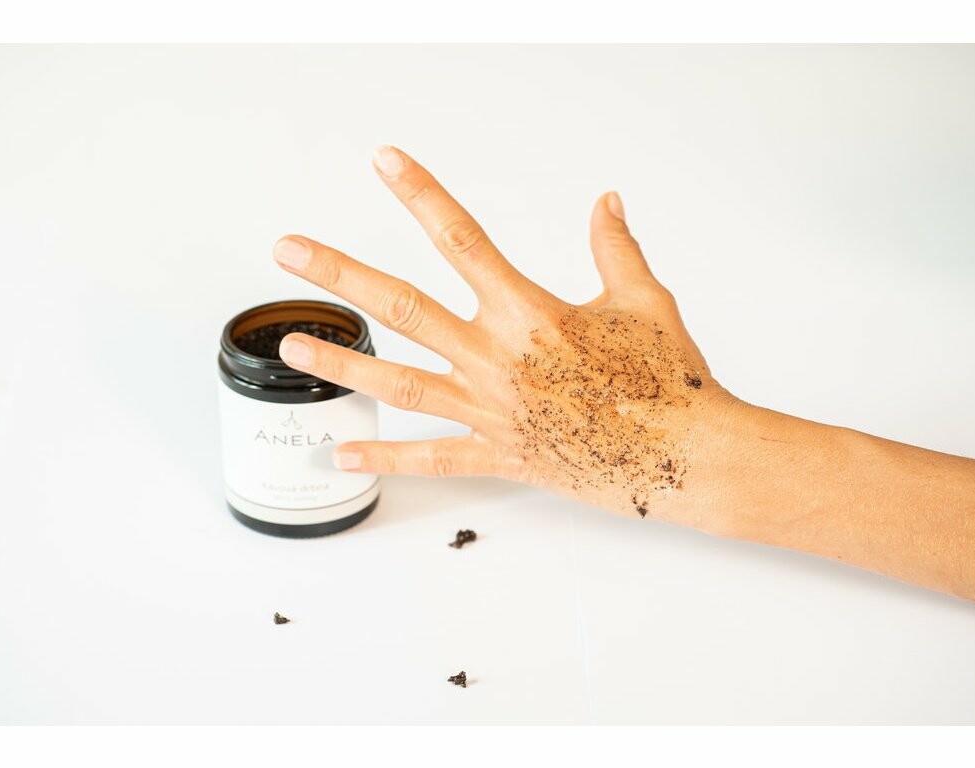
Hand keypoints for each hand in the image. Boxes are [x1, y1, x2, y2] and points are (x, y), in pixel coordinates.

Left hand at [272, 145, 737, 526]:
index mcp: (530, 312)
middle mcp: (497, 358)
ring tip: (292, 349)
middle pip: (401, 307)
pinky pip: (432, 460)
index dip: (420, 194)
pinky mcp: (499, 454)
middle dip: (339, 275)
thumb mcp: (644, 301)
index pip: (461, 238)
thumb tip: (605, 204)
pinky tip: (344, 453)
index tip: (386, 163)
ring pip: (398, 383)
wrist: (684, 457)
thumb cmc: (669, 382)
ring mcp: (490, 410)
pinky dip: (386, 458)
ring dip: (341, 364)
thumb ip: (615, 249)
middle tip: (290, 252)